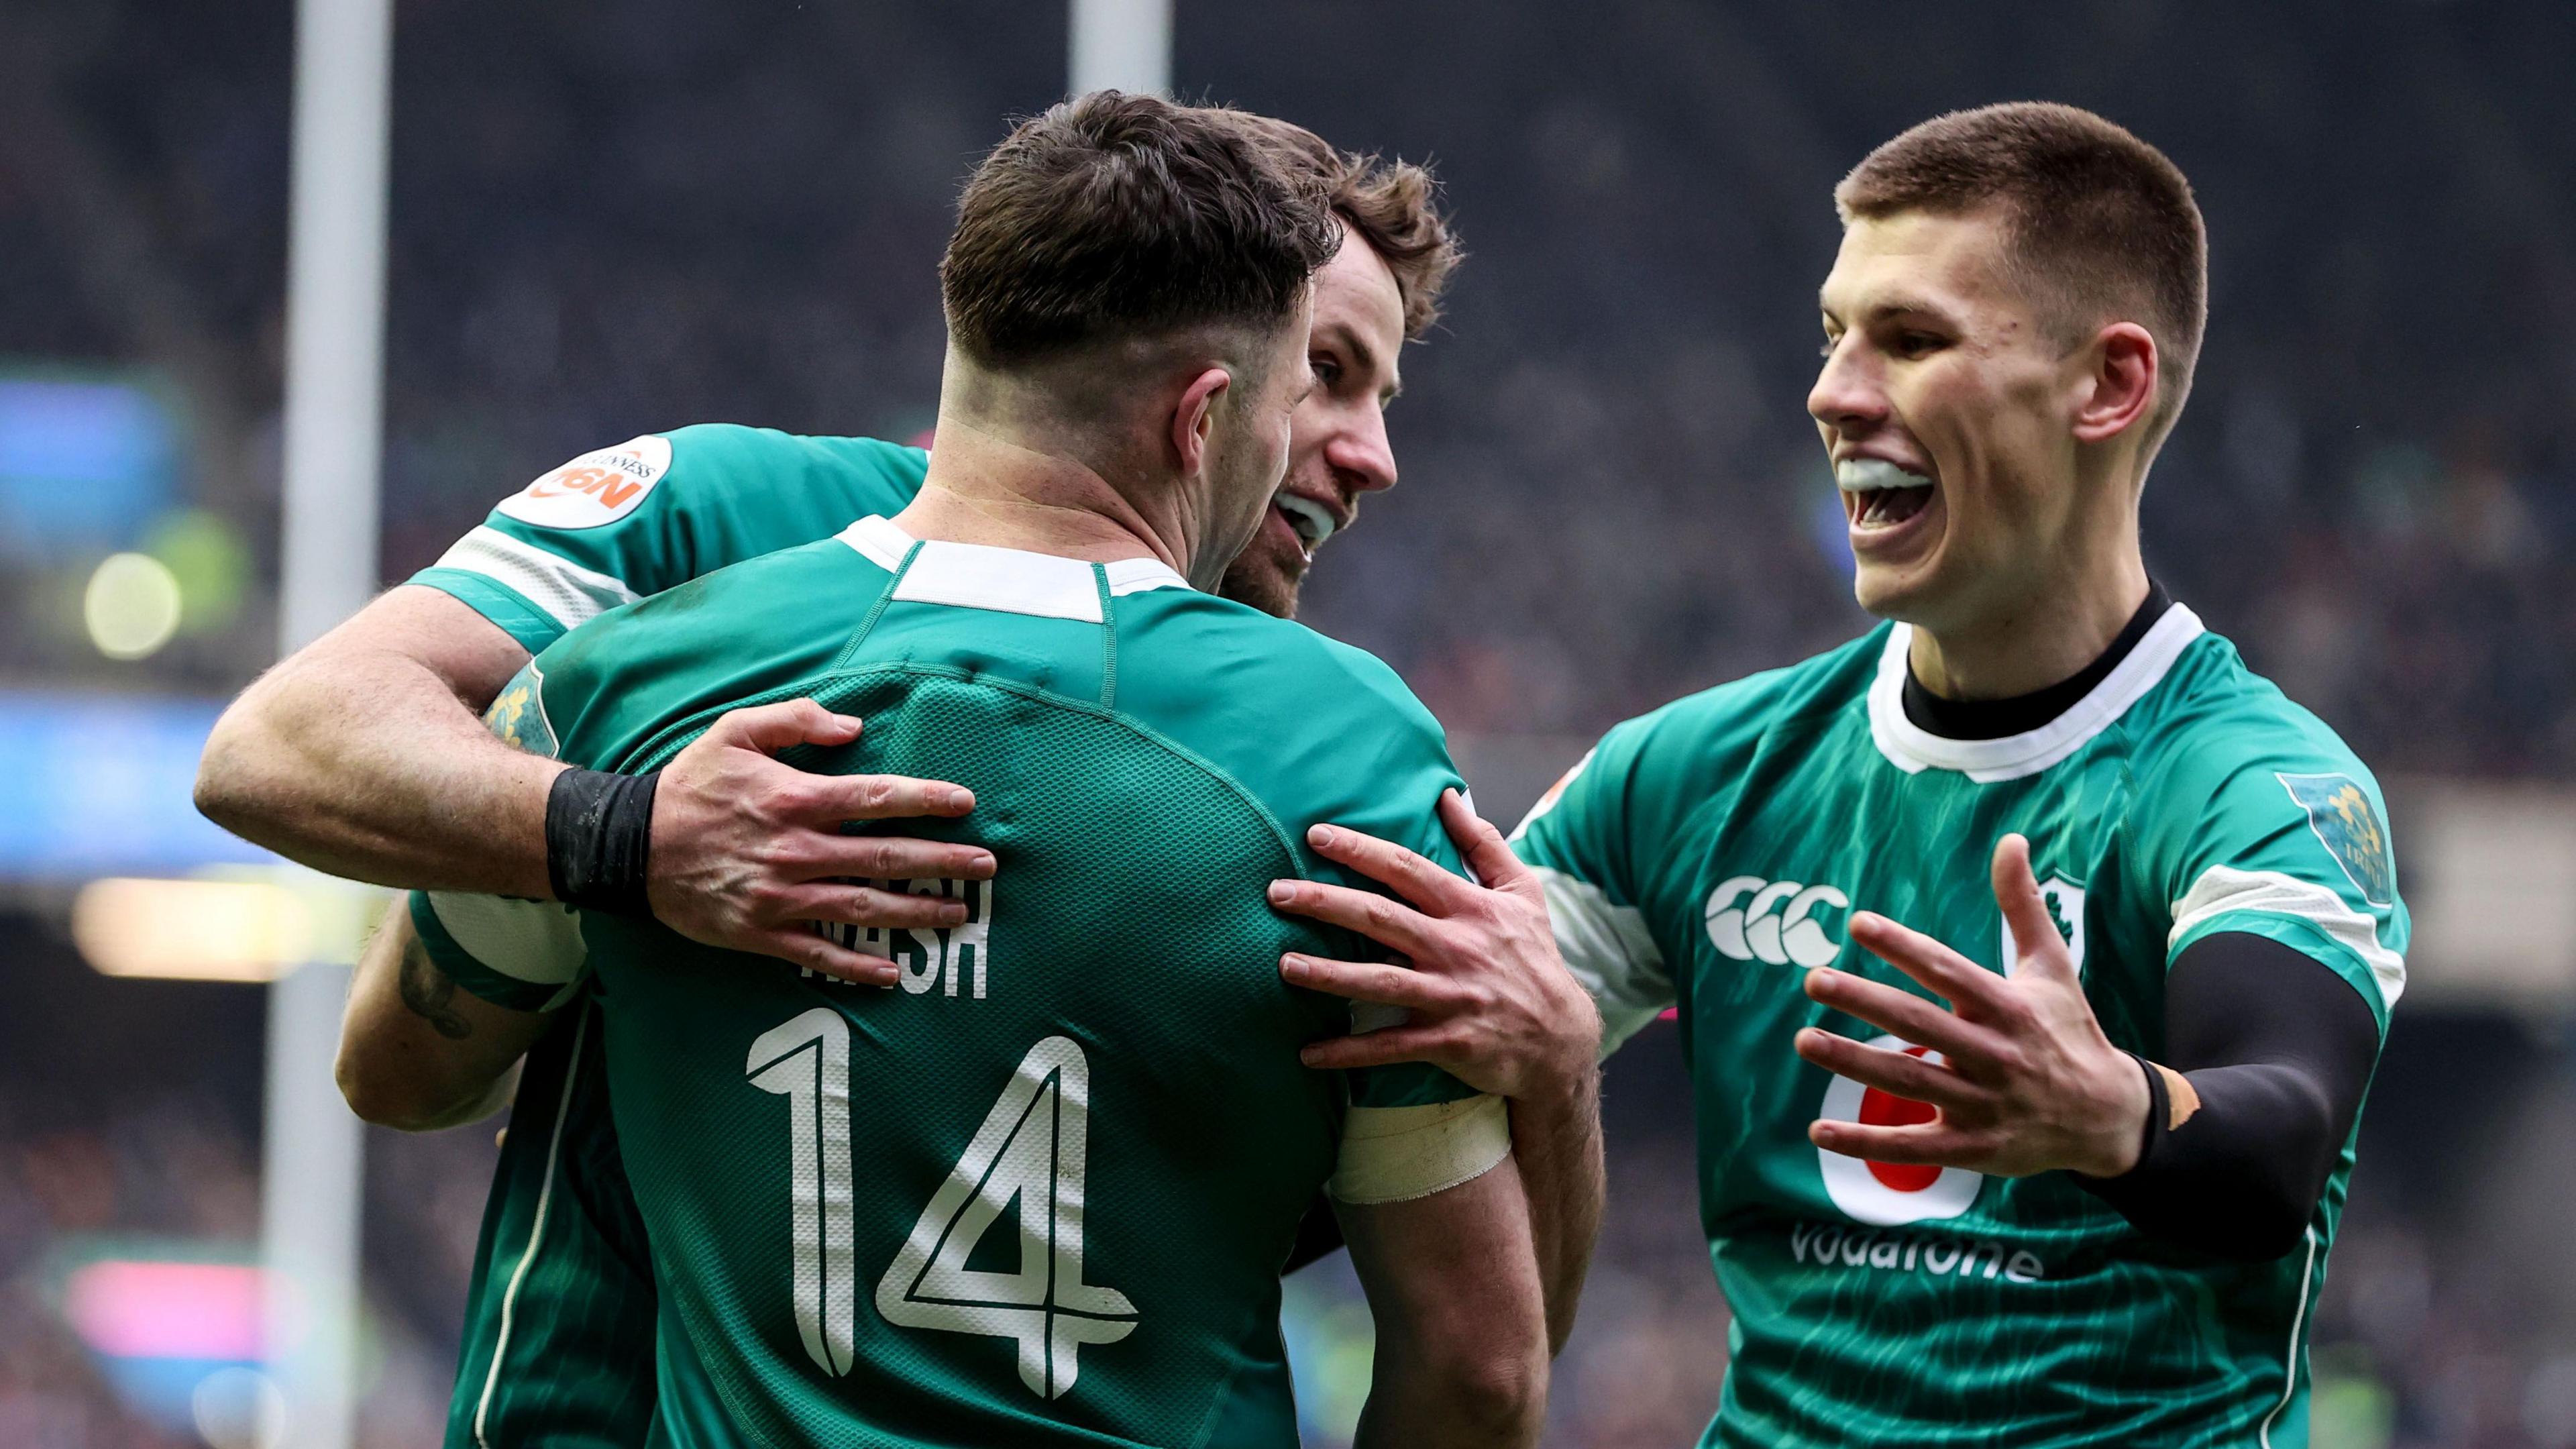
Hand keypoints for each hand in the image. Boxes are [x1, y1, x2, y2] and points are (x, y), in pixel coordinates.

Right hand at [647, 699, 996, 985]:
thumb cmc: (690, 785)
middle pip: (883, 856)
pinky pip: (818, 953)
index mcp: (793, 798)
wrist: (629, 846)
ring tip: (958, 914)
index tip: (965, 804)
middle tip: (986, 867)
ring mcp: (780, 896)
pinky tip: (893, 973)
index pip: (874, 797)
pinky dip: (856, 966)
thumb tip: (853, 727)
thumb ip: (796, 720)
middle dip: (941, 863)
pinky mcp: (760, 932)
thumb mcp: (735, 731)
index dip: (924, 800)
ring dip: (915, 913)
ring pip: (861, 907)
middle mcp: (795, 849)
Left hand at [1267, 790, 1600, 1099]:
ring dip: (1328, 974)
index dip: (1360, 850)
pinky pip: (1389, 1048)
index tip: (1315, 835)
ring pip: (1379, 981)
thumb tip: (1448, 796)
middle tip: (1276, 893)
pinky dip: (1348, 1052)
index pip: (1407, 869)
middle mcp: (1457, 947)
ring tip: (1283, 964)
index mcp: (1470, 907)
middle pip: (1381, 918)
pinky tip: (1308, 1054)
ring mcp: (1451, 996)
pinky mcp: (1448, 1042)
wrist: (1562, 1038)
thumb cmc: (1534, 957)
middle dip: (1325, 902)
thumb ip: (1483, 843)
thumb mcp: (1522, 893)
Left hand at [1794, 834, 2149, 1179]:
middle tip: (1814, 979)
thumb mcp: (2052, 965)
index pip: (1947, 970)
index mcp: (2008, 1006)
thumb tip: (2011, 839)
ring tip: (1804, 1040)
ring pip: (1908, 1082)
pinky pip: (1912, 1148)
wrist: (2109, 1116)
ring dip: (1852, 1063)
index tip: (1858, 923)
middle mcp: (1994, 1054)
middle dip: (1864, 1001)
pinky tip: (1819, 1130)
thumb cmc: (2068, 1029)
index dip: (1903, 946)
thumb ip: (2022, 905)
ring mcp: (1983, 1104)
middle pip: (1918, 1024)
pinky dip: (1865, 1142)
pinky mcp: (1974, 1148)